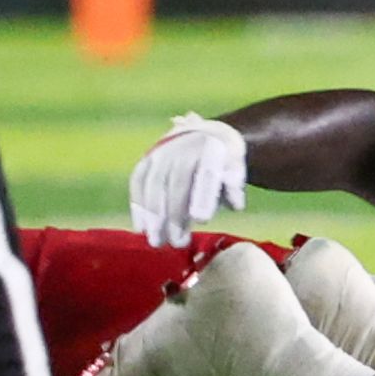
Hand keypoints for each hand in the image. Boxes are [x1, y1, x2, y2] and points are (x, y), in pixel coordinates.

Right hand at [128, 114, 246, 247]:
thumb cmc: (223, 160)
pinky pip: (138, 182)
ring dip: (153, 216)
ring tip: (157, 241)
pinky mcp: (146, 159)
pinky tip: (141, 227)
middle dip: (174, 215)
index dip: (203, 197)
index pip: (207, 174)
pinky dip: (138, 206)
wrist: (204, 133)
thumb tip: (236, 205)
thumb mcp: (236, 168)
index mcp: (212, 149)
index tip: (201, 220)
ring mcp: (162, 151)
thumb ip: (234, 187)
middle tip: (176, 243)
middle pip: (177, 183)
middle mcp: (185, 147)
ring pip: (154, 185)